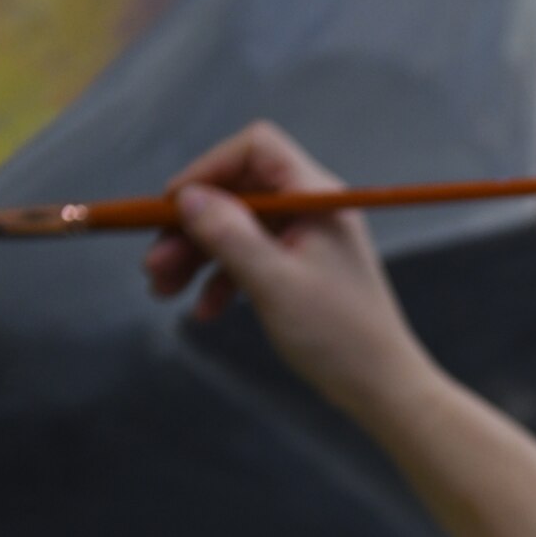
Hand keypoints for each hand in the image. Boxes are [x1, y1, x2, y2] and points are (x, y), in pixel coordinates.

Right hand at [143, 121, 430, 413]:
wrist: (381, 387)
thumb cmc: (339, 336)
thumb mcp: (274, 284)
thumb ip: (229, 235)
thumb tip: (187, 197)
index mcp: (316, 197)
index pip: (255, 149)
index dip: (208, 169)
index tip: (171, 206)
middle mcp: (313, 209)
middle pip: (238, 192)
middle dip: (191, 225)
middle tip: (153, 264)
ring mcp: (307, 240)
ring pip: (238, 229)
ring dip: (197, 255)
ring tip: (162, 290)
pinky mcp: (302, 270)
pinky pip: (251, 259)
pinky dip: (222, 279)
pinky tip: (204, 310)